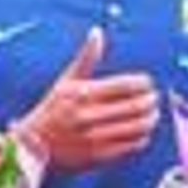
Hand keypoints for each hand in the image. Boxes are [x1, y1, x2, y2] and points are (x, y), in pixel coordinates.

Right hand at [10, 28, 158, 171]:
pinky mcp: (99, 155)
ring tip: (152, 114)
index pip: (126, 86)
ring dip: (151, 119)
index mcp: (83, 94)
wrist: (33, 146)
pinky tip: (141, 131)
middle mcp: (89, 116)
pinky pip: (132, 146)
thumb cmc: (51, 110)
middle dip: (151, 100)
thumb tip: (97, 32)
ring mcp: (94, 138)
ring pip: (138, 127)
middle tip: (154, 98)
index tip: (147, 83)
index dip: (143, 83)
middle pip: (136, 106)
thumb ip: (86, 58)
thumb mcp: (66, 81)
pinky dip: (142, 137)